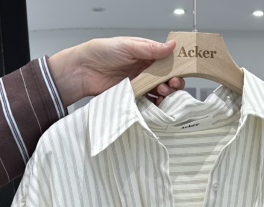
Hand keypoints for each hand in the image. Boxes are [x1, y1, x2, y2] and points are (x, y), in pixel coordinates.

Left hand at [48, 37, 184, 106]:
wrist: (83, 71)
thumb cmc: (102, 52)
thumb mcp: (128, 46)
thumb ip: (150, 49)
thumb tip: (172, 45)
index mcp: (145, 54)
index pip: (167, 61)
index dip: (176, 67)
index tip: (180, 73)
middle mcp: (145, 69)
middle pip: (167, 78)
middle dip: (173, 83)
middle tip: (171, 85)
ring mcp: (139, 84)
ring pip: (160, 91)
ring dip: (166, 94)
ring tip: (162, 92)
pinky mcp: (133, 97)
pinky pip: (149, 102)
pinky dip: (156, 104)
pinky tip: (157, 104)